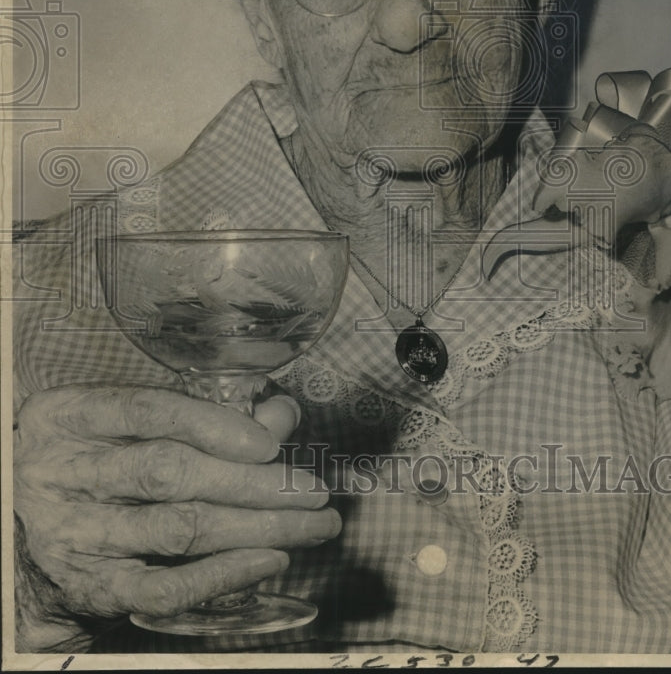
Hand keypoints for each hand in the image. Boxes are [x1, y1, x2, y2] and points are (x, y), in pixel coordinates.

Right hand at [14, 384, 339, 649]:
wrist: (19, 526)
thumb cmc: (94, 458)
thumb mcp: (127, 423)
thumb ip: (204, 415)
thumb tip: (281, 414)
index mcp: (69, 416)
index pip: (145, 409)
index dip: (211, 423)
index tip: (268, 441)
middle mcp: (65, 472)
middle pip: (170, 473)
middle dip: (254, 481)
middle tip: (314, 489)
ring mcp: (76, 534)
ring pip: (178, 529)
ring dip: (258, 526)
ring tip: (313, 522)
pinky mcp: (92, 587)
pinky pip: (164, 588)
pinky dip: (224, 574)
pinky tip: (271, 559)